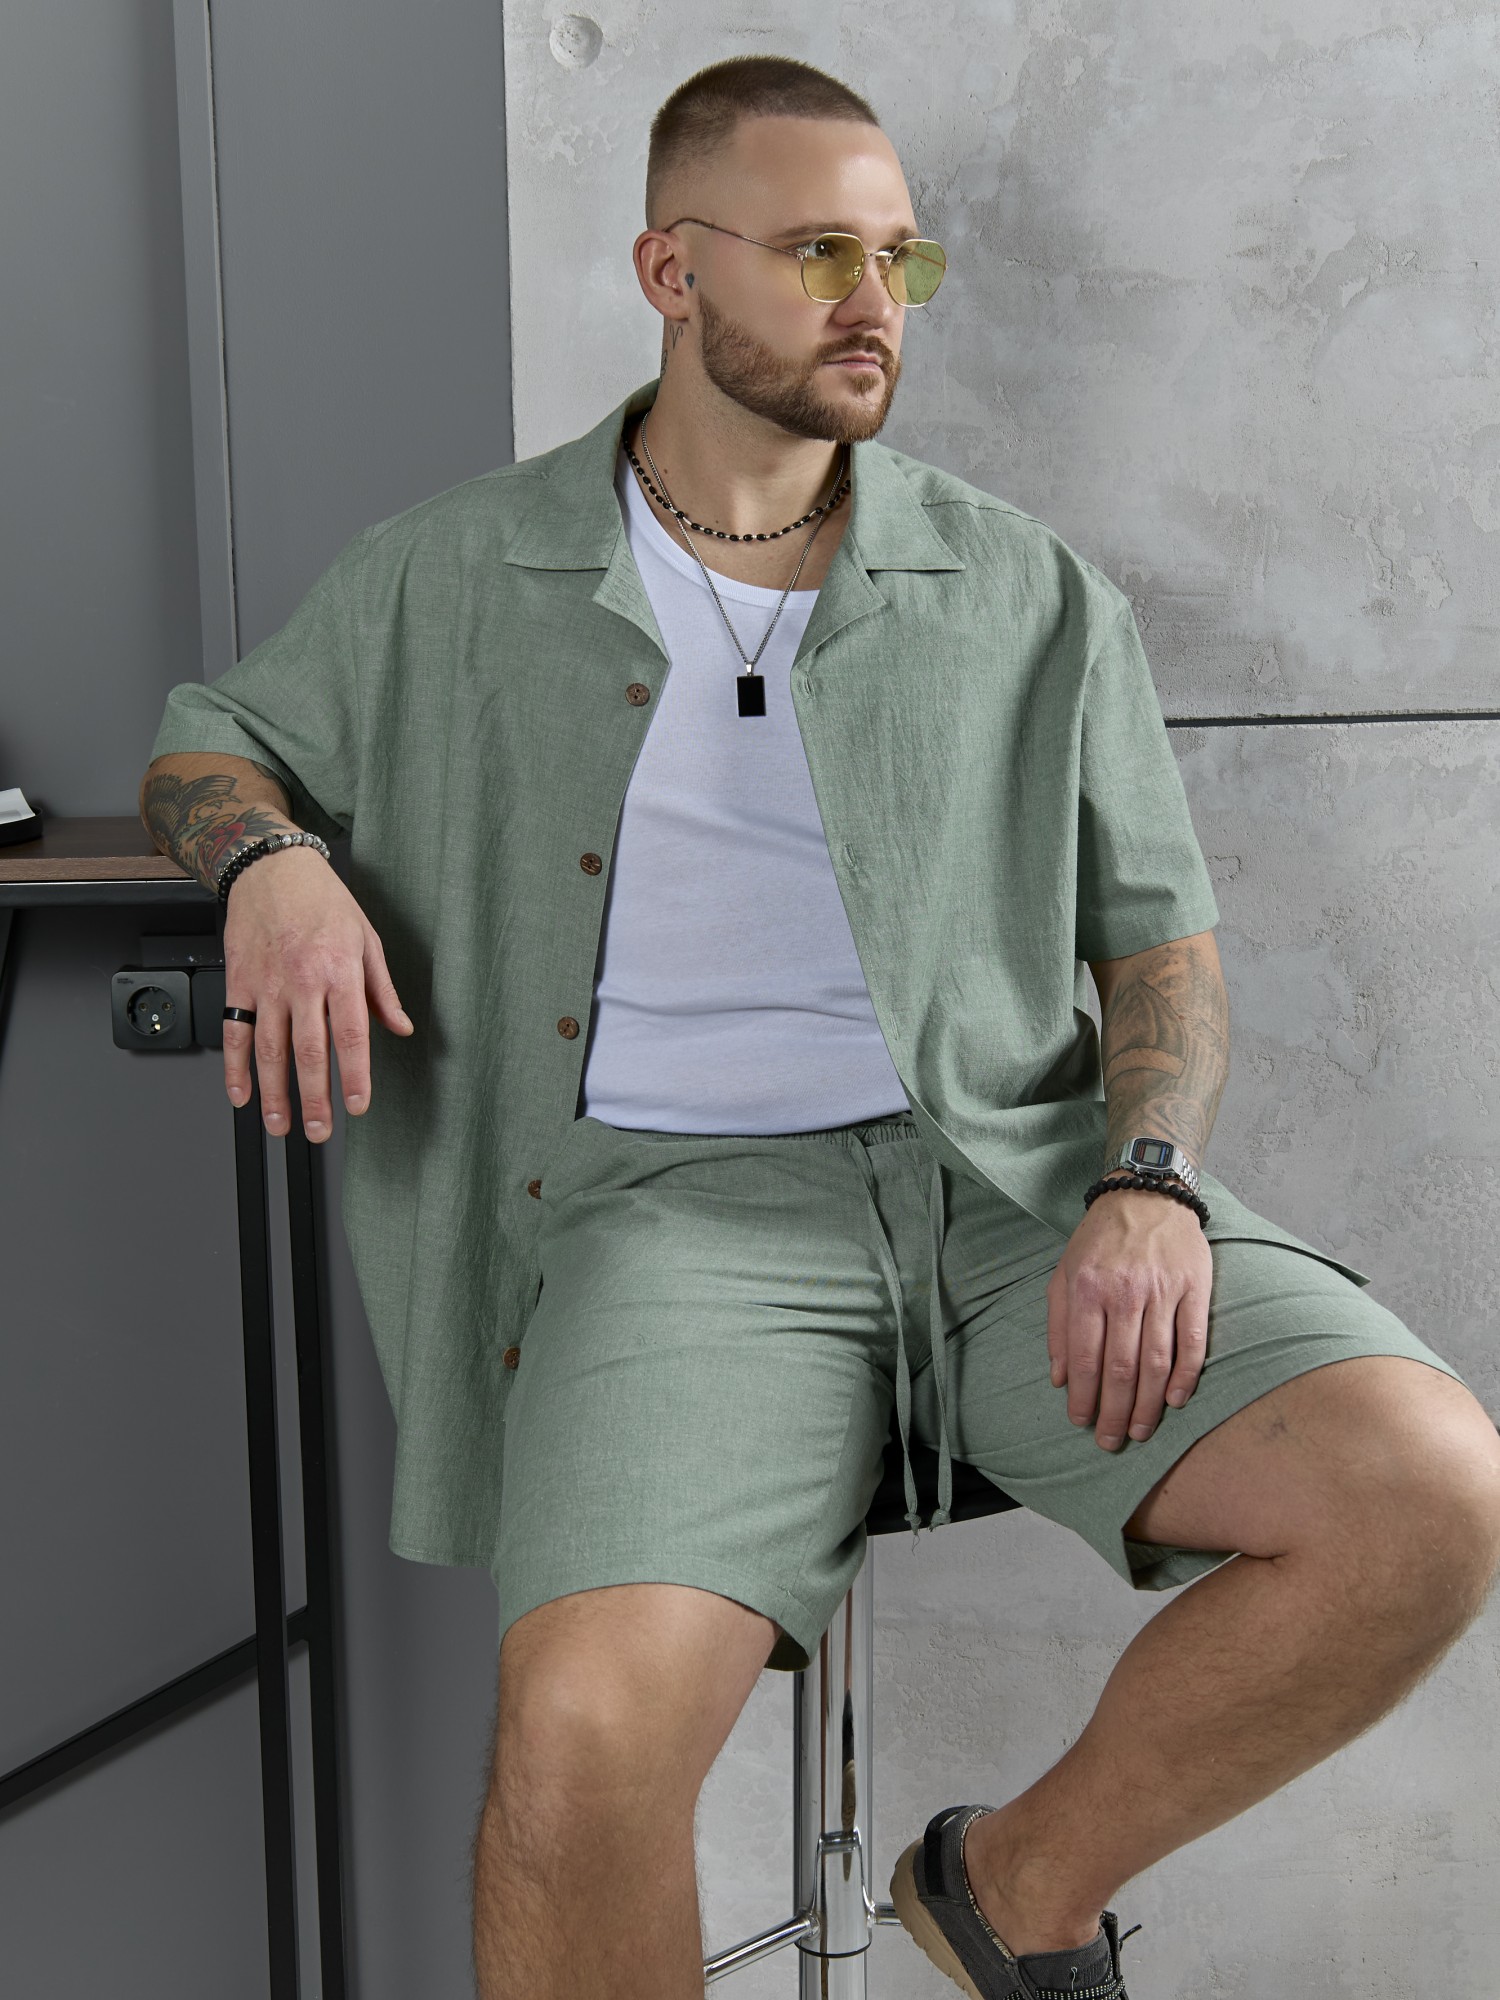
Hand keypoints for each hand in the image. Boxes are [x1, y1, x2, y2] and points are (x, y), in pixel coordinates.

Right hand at [220, 845, 413, 1141]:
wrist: (271, 867)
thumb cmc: (322, 900)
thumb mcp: (366, 939)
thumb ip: (382, 990)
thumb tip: (400, 1026)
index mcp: (340, 972)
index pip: (351, 1035)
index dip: (355, 1075)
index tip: (358, 1105)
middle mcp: (302, 982)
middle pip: (309, 1052)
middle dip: (314, 1098)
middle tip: (320, 1131)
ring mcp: (267, 985)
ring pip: (269, 1050)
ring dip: (274, 1093)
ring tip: (280, 1124)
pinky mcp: (239, 983)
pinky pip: (235, 1032)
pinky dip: (235, 1068)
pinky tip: (241, 1094)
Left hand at [1045, 1183, 1211, 1449]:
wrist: (1146, 1194)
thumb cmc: (1099, 1239)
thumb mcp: (1063, 1273)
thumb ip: (1058, 1326)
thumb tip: (1060, 1379)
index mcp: (1087, 1289)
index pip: (1085, 1357)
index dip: (1083, 1397)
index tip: (1081, 1422)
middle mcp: (1125, 1292)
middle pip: (1120, 1368)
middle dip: (1113, 1412)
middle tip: (1111, 1442)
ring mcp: (1163, 1291)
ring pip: (1156, 1361)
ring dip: (1148, 1404)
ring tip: (1139, 1431)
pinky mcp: (1195, 1288)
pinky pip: (1193, 1341)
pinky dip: (1186, 1375)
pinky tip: (1175, 1400)